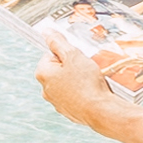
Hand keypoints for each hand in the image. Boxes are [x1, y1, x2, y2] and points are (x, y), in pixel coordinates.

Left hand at [34, 26, 142, 142]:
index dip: (66, 54)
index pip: (51, 54)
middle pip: (58, 69)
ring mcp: (56, 102)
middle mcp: (45, 89)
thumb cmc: (87, 83)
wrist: (100, 111)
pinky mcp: (67, 111)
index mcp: (43, 73)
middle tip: (85, 69)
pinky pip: (73, 96)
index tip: (77, 59)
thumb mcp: (73, 55)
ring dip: (77, 80)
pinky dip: (81, 93)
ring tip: (90, 81)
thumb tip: (46, 32)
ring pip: (66, 83)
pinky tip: (91, 92)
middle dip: (71, 67)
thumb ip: (58, 42)